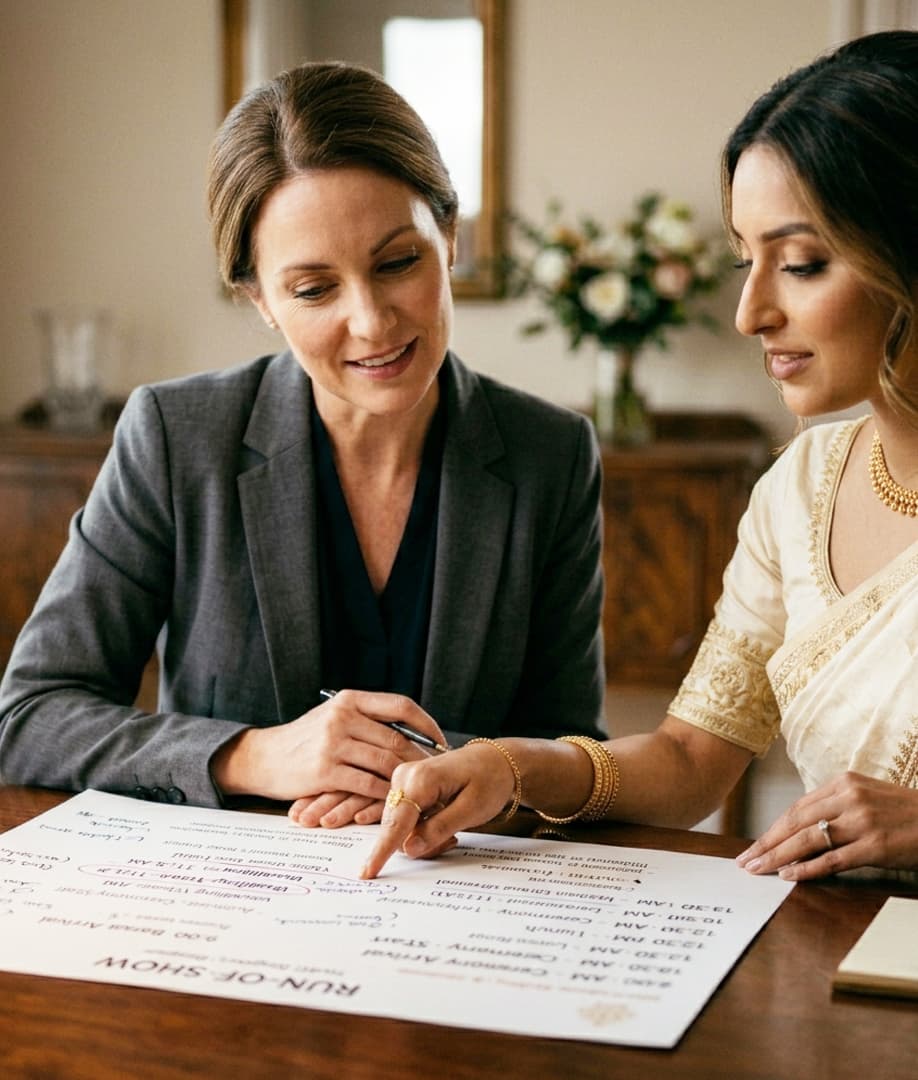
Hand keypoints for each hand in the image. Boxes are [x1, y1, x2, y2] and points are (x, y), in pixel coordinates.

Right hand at [211, 690, 446, 803]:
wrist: (263, 757)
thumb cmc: (305, 740)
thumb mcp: (334, 717)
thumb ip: (366, 719)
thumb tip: (413, 731)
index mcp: (350, 700)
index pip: (400, 706)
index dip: (426, 724)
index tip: (441, 741)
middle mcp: (343, 717)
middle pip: (396, 738)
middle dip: (420, 759)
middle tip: (437, 774)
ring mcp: (333, 743)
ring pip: (385, 762)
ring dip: (406, 779)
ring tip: (421, 790)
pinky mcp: (324, 771)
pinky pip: (366, 784)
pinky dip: (384, 794)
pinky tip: (394, 801)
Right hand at [359, 742, 516, 878]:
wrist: (495, 760)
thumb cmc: (489, 780)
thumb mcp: (472, 809)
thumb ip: (439, 829)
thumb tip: (409, 849)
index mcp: (421, 779)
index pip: (396, 822)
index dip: (382, 851)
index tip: (367, 873)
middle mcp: (405, 777)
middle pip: (397, 829)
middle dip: (422, 843)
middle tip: (454, 840)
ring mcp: (403, 780)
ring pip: (400, 828)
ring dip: (424, 837)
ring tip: (453, 827)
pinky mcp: (405, 786)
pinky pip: (405, 819)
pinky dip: (422, 828)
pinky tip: (444, 821)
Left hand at [737, 771, 917, 880]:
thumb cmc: (904, 814)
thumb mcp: (867, 798)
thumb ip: (836, 808)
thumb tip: (800, 832)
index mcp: (843, 782)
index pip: (797, 808)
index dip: (772, 829)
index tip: (754, 845)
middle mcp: (849, 797)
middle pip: (796, 822)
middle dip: (767, 844)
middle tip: (745, 861)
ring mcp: (862, 821)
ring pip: (808, 840)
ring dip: (778, 857)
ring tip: (759, 870)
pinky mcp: (875, 846)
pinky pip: (833, 859)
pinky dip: (808, 868)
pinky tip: (789, 876)